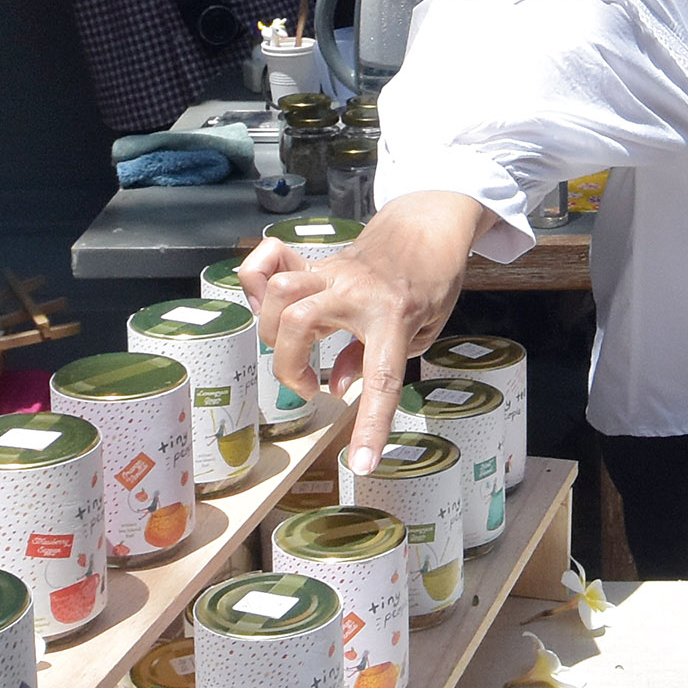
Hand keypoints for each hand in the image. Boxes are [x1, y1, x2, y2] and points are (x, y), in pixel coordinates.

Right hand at [243, 191, 482, 468]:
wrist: (427, 224)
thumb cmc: (432, 278)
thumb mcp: (422, 329)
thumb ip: (379, 362)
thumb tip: (337, 386)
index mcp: (395, 316)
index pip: (381, 378)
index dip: (370, 424)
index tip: (363, 463)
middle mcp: (356, 292)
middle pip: (298, 322)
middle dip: (290, 366)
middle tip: (311, 387)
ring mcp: (330, 274)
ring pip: (279, 292)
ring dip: (272, 331)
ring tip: (291, 351)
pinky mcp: (314, 264)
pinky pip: (268, 262)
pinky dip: (255, 283)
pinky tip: (266, 307)